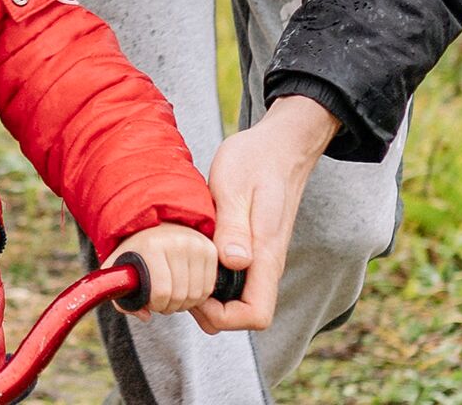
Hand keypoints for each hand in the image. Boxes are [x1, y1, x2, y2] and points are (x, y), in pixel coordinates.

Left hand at [106, 223, 217, 320]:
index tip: (150, 301)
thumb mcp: (119, 270)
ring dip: (184, 303)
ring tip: (173, 296)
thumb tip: (146, 316)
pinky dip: (197, 295)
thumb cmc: (135, 251)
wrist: (154, 226)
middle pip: (180, 295)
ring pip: (196, 294)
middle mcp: (177, 242)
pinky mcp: (209, 249)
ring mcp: (196, 244)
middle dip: (169, 306)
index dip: (155, 305)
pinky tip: (186, 289)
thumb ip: (121, 298)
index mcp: (152, 245)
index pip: (161, 292)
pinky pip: (208, 287)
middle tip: (162, 301)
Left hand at [192, 96, 339, 333]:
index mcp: (266, 253)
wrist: (280, 143)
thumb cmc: (257, 159)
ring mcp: (262, 257)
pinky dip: (214, 278)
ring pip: (239, 299)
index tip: (197, 293)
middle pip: (245, 315)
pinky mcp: (254, 248)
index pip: (256, 315)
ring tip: (184, 267)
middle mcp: (268, 262)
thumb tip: (234, 263)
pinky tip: (195, 255)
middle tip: (181, 280)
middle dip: (210, 311)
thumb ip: (234, 226)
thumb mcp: (235, 186)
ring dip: (211, 295)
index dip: (223, 316)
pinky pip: (237, 279)